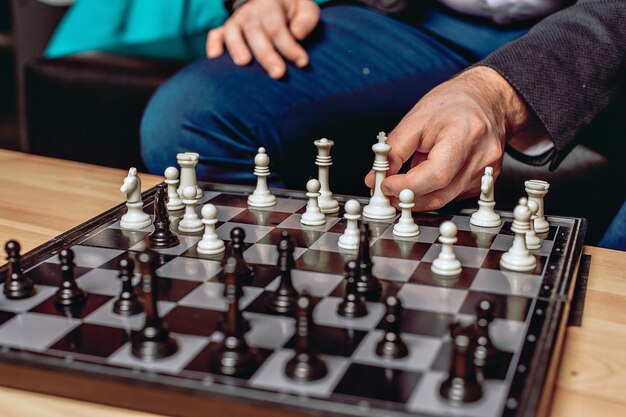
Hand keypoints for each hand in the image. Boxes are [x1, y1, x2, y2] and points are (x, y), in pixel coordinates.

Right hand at [206, 0, 319, 78]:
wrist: (272, 3)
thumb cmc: (292, 12)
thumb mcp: (305, 9)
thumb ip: (306, 19)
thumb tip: (297, 34)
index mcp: (269, 5)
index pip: (277, 27)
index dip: (289, 46)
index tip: (302, 62)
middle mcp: (249, 13)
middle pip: (256, 33)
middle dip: (266, 55)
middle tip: (278, 73)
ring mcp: (235, 22)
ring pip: (232, 34)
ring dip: (237, 48)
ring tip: (243, 63)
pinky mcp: (225, 32)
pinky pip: (215, 36)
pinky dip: (213, 45)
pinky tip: (215, 59)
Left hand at [365, 66, 531, 210]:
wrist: (487, 99)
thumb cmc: (454, 103)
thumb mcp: (416, 119)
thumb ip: (394, 151)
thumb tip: (377, 177)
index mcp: (465, 134)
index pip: (435, 175)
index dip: (406, 186)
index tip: (386, 185)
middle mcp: (481, 156)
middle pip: (440, 194)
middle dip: (408, 197)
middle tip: (388, 192)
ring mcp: (486, 171)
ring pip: (445, 199)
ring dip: (418, 196)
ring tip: (404, 182)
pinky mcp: (485, 180)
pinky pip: (453, 195)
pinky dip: (433, 191)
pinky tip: (426, 177)